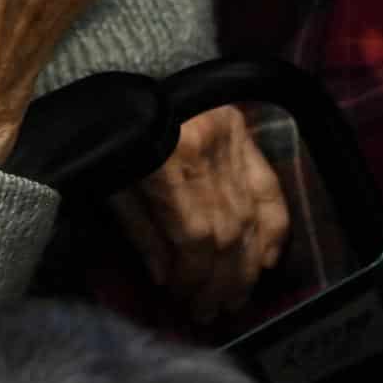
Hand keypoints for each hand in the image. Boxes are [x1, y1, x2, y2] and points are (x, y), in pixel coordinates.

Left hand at [109, 105, 290, 322]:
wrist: (126, 70)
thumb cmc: (109, 133)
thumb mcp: (111, 183)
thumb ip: (140, 231)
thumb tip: (165, 279)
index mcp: (167, 158)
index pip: (194, 233)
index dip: (193, 274)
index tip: (182, 299)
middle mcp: (208, 147)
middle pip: (227, 230)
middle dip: (221, 280)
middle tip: (211, 312)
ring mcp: (231, 137)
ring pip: (250, 216)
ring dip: (246, 266)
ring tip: (235, 299)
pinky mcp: (243, 131)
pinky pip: (268, 186)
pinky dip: (273, 227)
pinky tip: (267, 262)